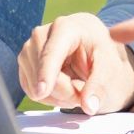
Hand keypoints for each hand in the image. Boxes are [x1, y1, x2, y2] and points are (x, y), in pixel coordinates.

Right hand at [19, 12, 133, 113]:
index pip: (51, 53)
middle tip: (85, 91)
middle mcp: (41, 33)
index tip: (42, 92)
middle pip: (45, 75)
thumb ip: (100, 85)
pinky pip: (31, 90)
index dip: (46, 73)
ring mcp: (29, 48)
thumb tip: (89, 106)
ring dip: (58, 96)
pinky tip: (62, 88)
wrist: (89, 43)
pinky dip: (48, 97)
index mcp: (65, 27)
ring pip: (35, 86)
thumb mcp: (109, 66)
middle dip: (65, 92)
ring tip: (75, 87)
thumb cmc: (99, 50)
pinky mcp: (24, 62)